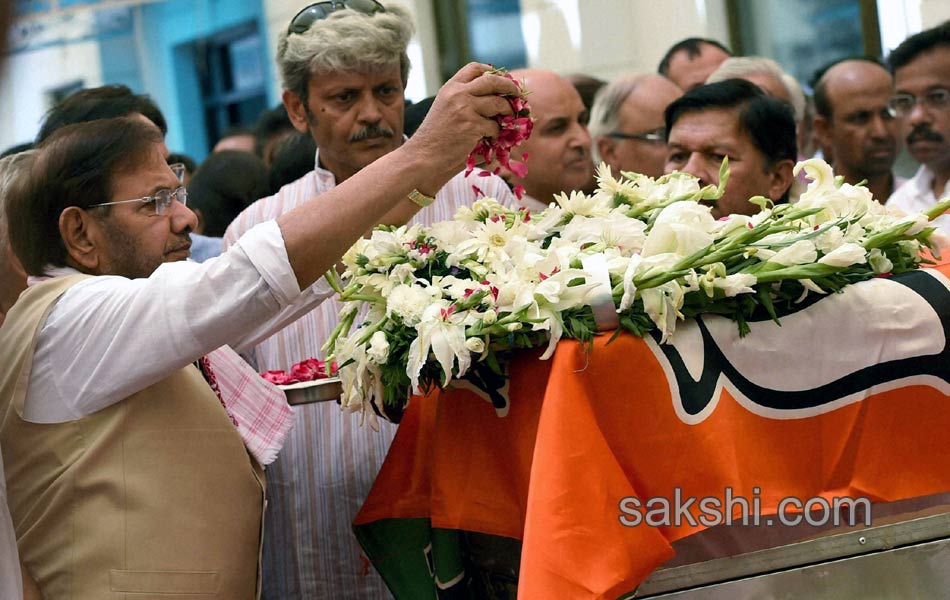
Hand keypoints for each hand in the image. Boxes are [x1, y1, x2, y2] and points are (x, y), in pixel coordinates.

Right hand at [403, 63, 520, 190]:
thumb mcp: (446, 110)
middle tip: (518, 96)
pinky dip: (496, 135)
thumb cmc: (436, 139)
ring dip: (507, 113)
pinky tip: (490, 141)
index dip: (492, 72)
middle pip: (492, 80)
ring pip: (498, 103)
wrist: (424, 157)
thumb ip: (465, 101)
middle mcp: (458, 93)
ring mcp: (465, 108)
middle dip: (510, 87)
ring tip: (507, 122)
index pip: (474, 68)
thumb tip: (499, 99)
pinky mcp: (472, 125)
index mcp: (450, 88)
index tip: (503, 79)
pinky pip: (495, 127)